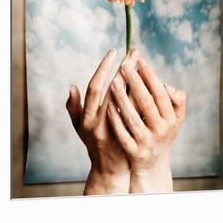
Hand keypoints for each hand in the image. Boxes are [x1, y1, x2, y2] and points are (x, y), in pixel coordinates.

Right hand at [66, 48, 138, 194]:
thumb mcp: (79, 127)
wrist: (109, 170)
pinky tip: (150, 85)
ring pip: (128, 101)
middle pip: (113, 90)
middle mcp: (98, 124)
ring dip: (136, 81)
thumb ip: (74, 108)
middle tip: (134, 52)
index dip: (104, 68)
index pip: (95, 87)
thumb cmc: (94, 144)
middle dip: (124, 69)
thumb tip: (71, 87)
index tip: (114, 52)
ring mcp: (115, 131)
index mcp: (86, 118)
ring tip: (143, 64)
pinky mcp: (129, 136)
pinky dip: (142, 99)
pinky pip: (137, 114)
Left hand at [107, 57, 185, 192]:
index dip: (149, 76)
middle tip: (124, 64)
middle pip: (146, 103)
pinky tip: (107, 107)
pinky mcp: (134, 152)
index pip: (160, 93)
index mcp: (171, 119)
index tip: (138, 59)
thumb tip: (166, 85)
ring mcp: (146, 142)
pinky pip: (122, 134)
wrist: (153, 166)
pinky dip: (115, 121)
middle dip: (135, 82)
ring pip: (133, 118)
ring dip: (122, 98)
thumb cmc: (162, 134)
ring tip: (113, 80)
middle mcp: (161, 130)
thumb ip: (176, 100)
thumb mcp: (176, 119)